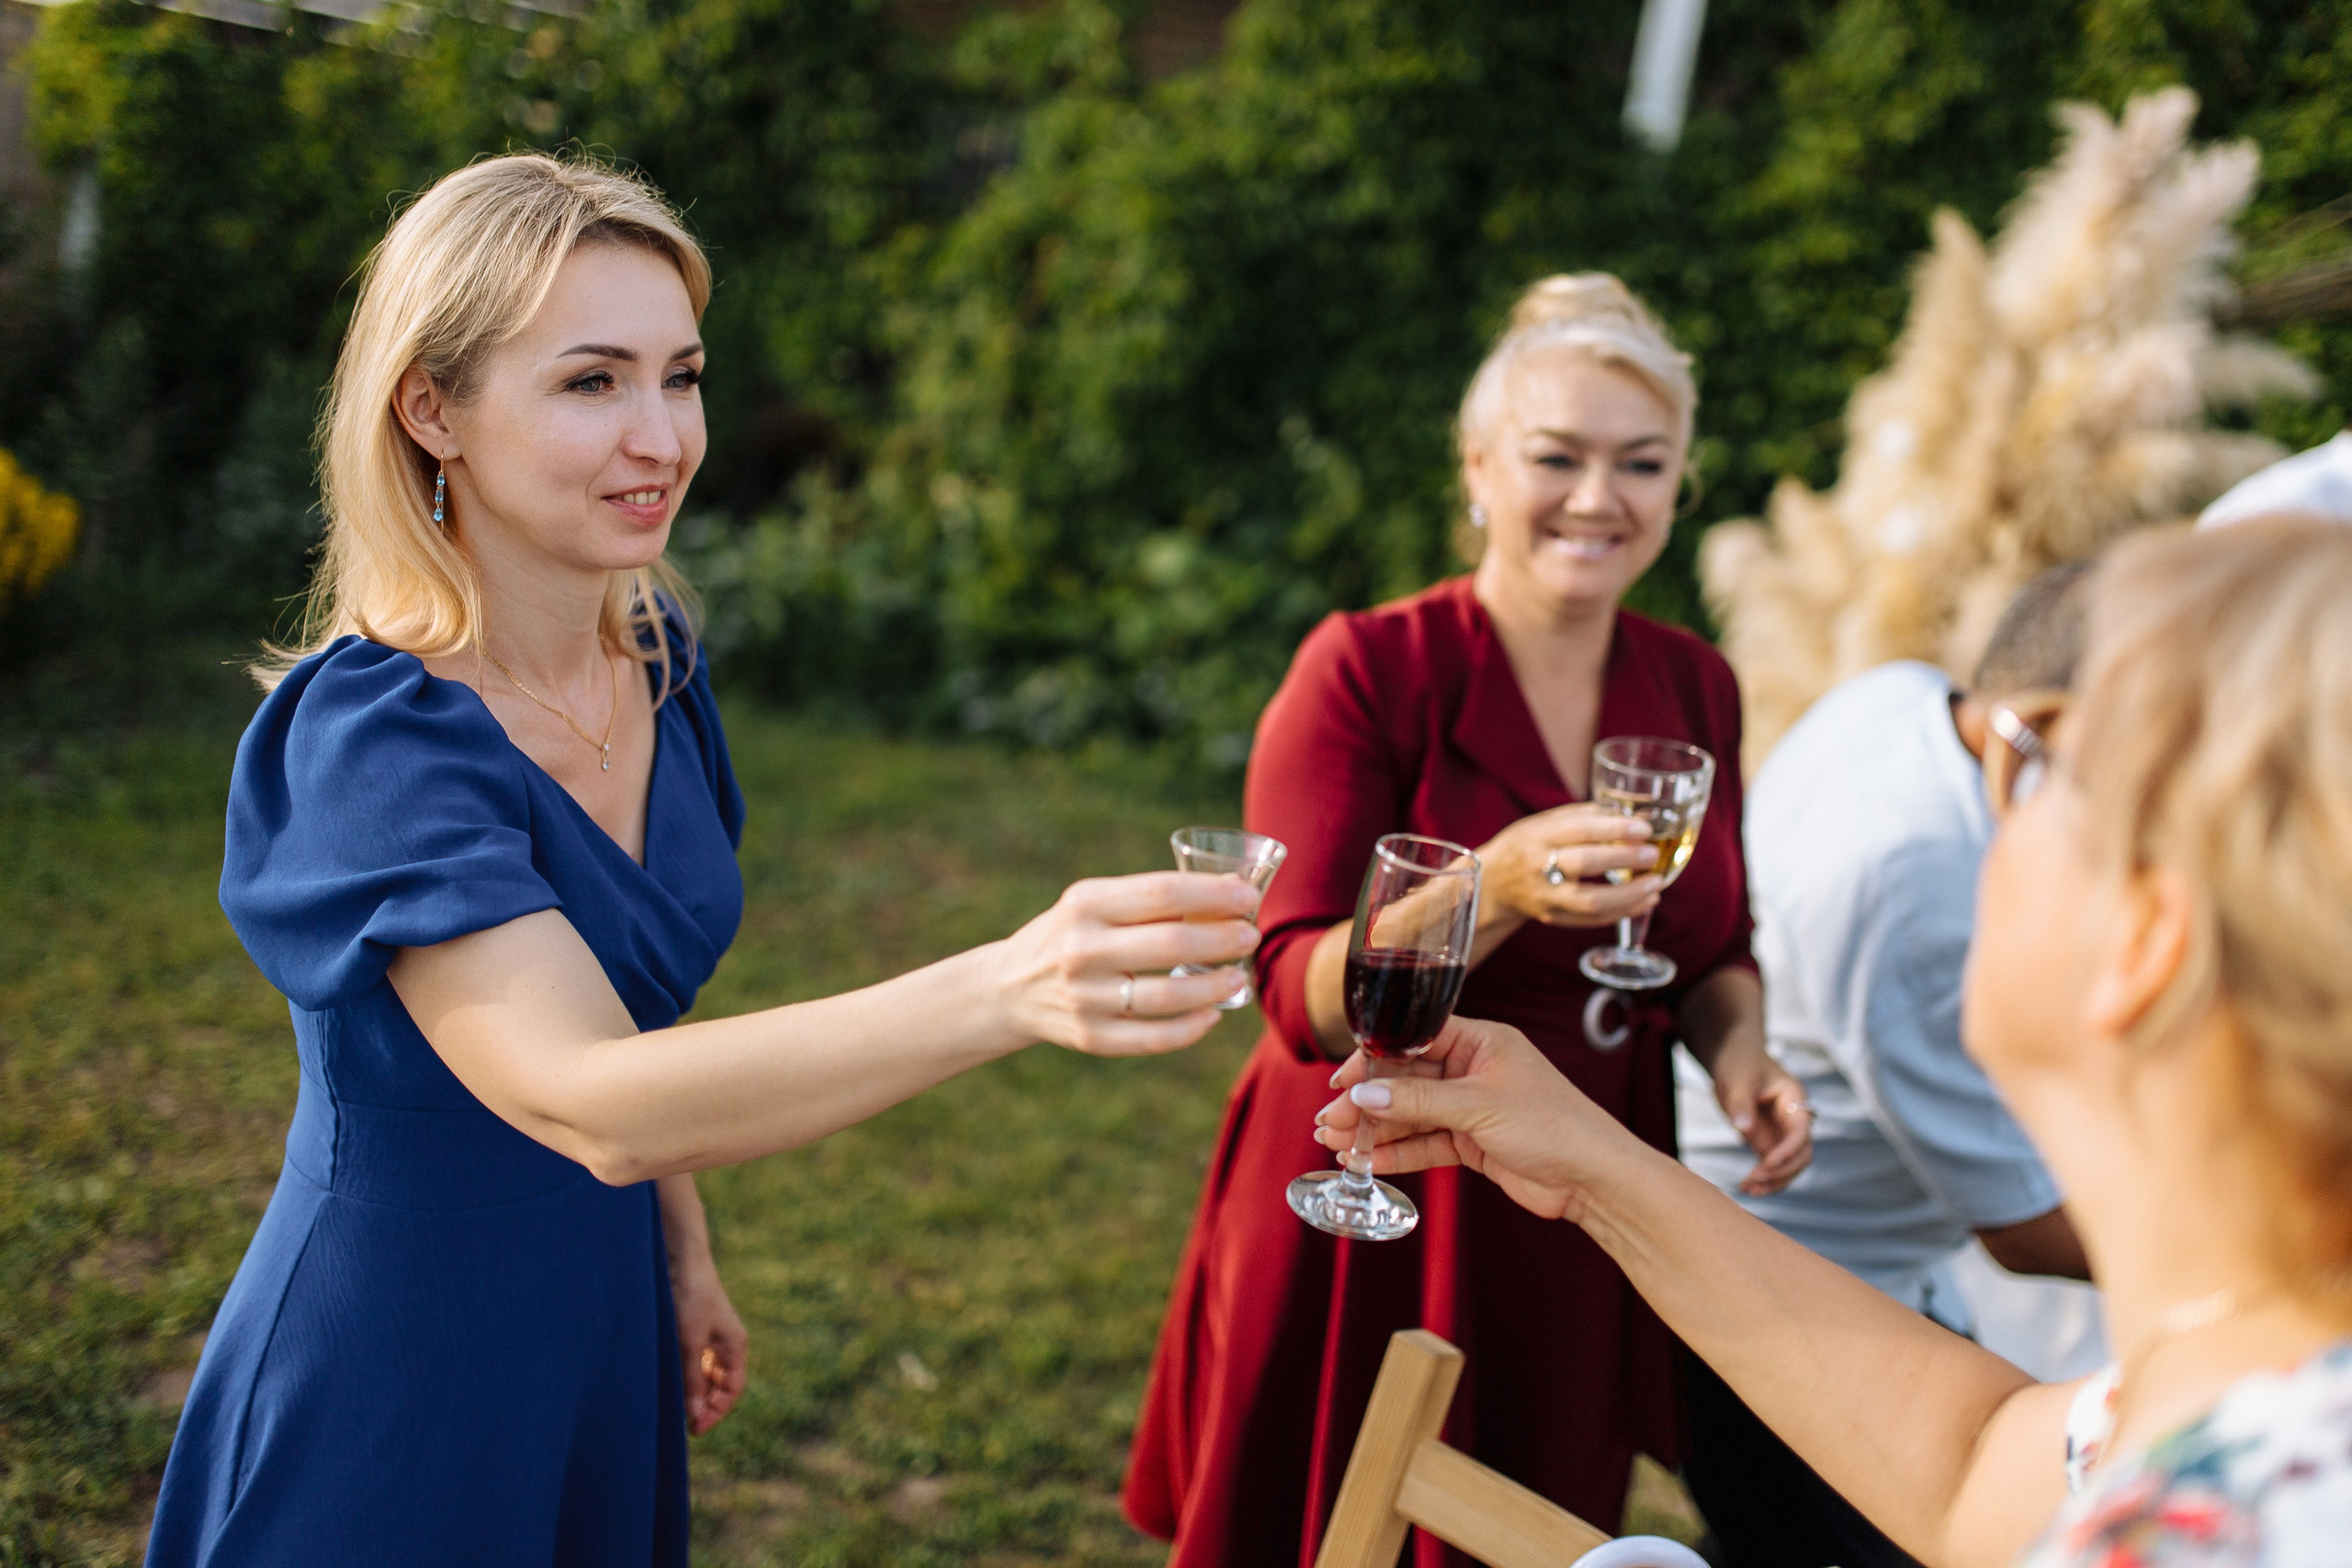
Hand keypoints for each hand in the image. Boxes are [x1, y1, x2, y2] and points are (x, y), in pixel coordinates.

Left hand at [670, 1249, 747, 1436]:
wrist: (681, 1259)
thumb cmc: (690, 1297)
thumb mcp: (690, 1342)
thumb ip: (692, 1378)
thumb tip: (694, 1412)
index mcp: (735, 1346)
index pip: (731, 1390)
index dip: (715, 1412)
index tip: (694, 1429)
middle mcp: (727, 1343)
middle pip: (720, 1384)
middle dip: (705, 1404)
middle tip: (682, 1423)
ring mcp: (712, 1336)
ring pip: (707, 1374)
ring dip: (695, 1391)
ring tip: (675, 1406)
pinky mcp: (697, 1328)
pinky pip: (696, 1361)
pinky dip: (687, 1375)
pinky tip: (672, 1381)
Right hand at [996, 872, 1262, 1056]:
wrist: (1009, 987)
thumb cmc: (1073, 935)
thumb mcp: (1093, 903)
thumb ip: (1147, 900)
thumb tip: (1228, 897)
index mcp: (1085, 904)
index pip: (1161, 893)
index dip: (1212, 894)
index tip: (1248, 896)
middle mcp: (1081, 949)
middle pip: (1171, 944)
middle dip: (1223, 939)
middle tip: (1251, 936)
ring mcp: (1084, 998)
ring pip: (1167, 997)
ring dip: (1214, 987)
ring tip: (1239, 976)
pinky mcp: (1088, 1037)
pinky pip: (1152, 1039)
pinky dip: (1190, 1029)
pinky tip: (1212, 1016)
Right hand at [1309, 1016, 1638, 1222]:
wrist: (1596, 1179)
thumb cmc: (1555, 1126)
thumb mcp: (1480, 1106)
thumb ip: (1420, 1099)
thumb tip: (1366, 1093)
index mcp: (1482, 1041)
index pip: (1414, 1039)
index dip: (1374, 1059)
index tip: (1341, 1081)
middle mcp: (1474, 1070)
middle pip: (1406, 1079)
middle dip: (1367, 1100)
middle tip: (1330, 1120)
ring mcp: (1472, 1107)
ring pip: (1411, 1114)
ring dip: (1375, 1129)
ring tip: (1336, 1144)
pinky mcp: (1473, 1142)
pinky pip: (1425, 1143)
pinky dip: (1398, 1152)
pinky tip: (1368, 1160)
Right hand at [1478, 804, 1663, 928]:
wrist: (1493, 882)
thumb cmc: (1529, 844)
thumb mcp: (1548, 822)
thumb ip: (1591, 817)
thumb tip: (1639, 818)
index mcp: (1537, 835)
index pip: (1579, 830)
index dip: (1615, 829)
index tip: (1644, 829)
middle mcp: (1538, 866)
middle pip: (1584, 863)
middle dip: (1624, 859)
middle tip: (1652, 855)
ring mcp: (1545, 896)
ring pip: (1591, 901)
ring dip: (1630, 894)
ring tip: (1656, 885)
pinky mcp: (1553, 918)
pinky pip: (1592, 920)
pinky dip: (1623, 912)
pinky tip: (1644, 901)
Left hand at [1706, 1034, 1812, 1195]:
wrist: (1733, 1057)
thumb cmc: (1740, 1062)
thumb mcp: (1738, 1078)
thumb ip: (1741, 1103)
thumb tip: (1743, 1128)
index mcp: (1794, 1099)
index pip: (1801, 1132)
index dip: (1787, 1151)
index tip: (1766, 1164)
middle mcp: (1794, 1119)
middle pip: (1802, 1154)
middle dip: (1781, 1171)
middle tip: (1754, 1180)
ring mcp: (1783, 1132)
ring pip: (1791, 1165)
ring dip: (1775, 1181)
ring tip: (1749, 1190)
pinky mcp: (1769, 1141)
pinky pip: (1774, 1166)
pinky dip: (1765, 1178)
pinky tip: (1747, 1187)